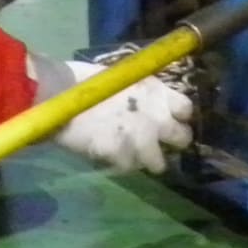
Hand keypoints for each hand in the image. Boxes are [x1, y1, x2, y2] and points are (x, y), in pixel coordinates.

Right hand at [53, 71, 193, 175]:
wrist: (59, 95)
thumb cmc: (86, 81)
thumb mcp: (124, 79)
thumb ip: (143, 96)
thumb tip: (151, 106)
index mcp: (157, 92)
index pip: (187, 109)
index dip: (179, 116)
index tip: (169, 119)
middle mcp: (157, 117)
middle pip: (183, 139)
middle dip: (172, 142)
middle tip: (155, 142)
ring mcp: (141, 140)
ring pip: (159, 164)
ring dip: (146, 160)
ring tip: (131, 154)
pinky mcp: (122, 157)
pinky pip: (129, 168)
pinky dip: (120, 163)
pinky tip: (108, 155)